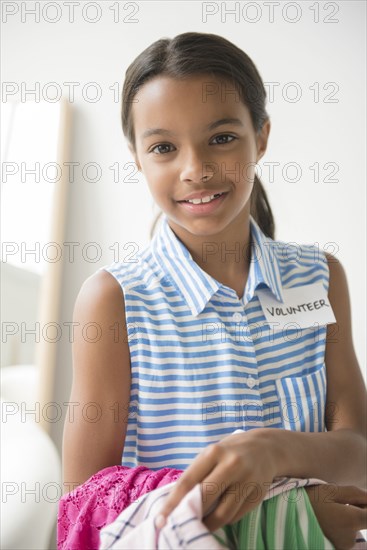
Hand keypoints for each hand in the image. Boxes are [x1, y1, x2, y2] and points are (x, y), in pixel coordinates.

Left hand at [156, 429, 276, 531]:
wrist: (265, 448)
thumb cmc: (229, 452)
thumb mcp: (211, 455)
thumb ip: (197, 475)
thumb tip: (175, 505)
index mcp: (214, 453)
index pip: (188, 481)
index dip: (172, 503)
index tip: (160, 520)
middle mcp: (231, 464)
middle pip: (205, 498)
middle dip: (190, 516)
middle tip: (179, 527)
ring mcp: (247, 480)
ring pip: (223, 513)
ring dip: (208, 525)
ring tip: (200, 526)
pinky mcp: (258, 494)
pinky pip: (236, 515)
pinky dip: (224, 520)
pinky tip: (219, 516)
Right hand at [305, 484, 366, 549]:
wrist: (287, 520)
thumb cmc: (307, 502)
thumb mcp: (330, 491)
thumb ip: (355, 494)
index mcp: (351, 521)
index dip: (366, 506)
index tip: (356, 501)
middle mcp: (350, 539)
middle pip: (362, 521)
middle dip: (354, 510)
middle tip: (333, 503)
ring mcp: (343, 547)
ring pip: (352, 528)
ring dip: (345, 519)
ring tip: (325, 512)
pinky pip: (344, 536)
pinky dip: (338, 527)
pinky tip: (324, 521)